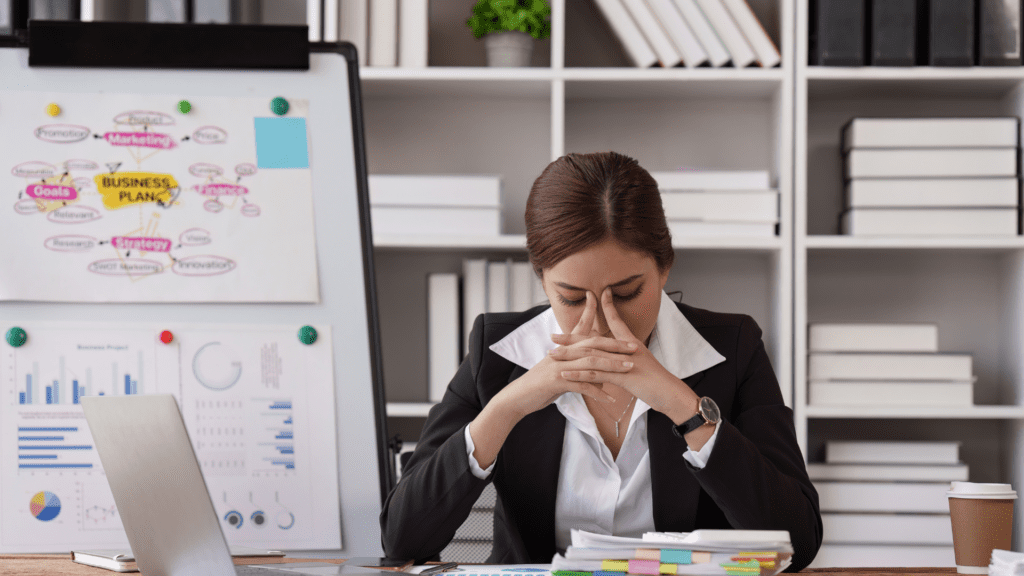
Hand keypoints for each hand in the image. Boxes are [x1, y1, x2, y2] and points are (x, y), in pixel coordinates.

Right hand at [489, 291, 636, 420]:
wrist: (518, 398)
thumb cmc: (541, 387)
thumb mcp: (562, 375)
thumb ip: (582, 372)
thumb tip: (604, 378)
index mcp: (563, 349)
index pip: (582, 329)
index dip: (595, 316)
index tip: (610, 309)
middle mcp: (562, 353)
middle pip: (593, 344)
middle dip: (615, 345)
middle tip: (635, 347)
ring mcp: (559, 366)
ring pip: (590, 362)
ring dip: (612, 365)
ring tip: (629, 368)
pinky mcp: (556, 381)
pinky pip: (582, 385)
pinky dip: (598, 392)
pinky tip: (611, 399)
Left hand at [551, 287, 699, 423]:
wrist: (671, 393)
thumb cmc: (657, 381)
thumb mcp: (642, 364)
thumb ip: (627, 357)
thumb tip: (616, 355)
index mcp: (631, 343)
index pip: (616, 321)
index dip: (606, 307)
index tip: (593, 296)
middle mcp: (626, 349)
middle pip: (594, 339)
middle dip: (571, 338)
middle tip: (552, 336)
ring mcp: (623, 362)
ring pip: (591, 356)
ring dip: (570, 355)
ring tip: (552, 355)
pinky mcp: (622, 377)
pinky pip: (596, 374)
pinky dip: (579, 374)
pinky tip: (565, 374)